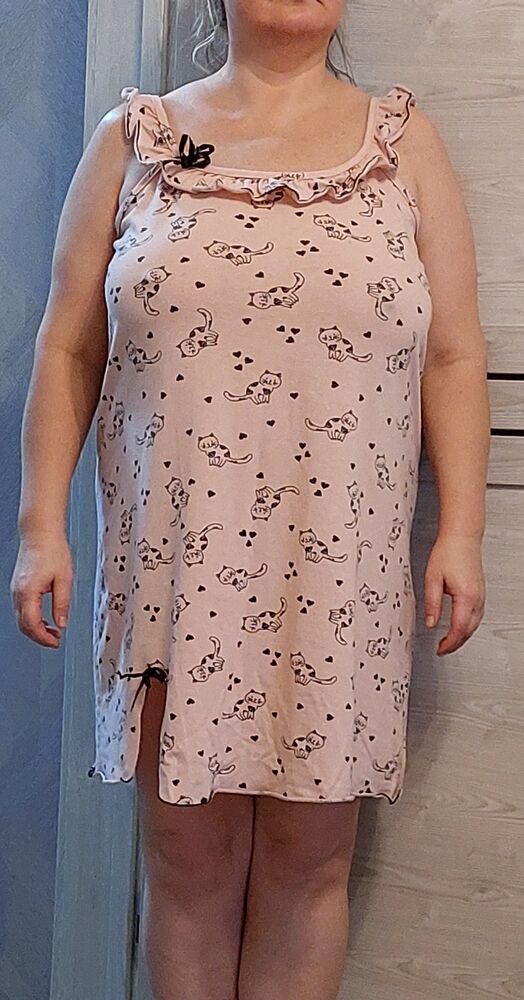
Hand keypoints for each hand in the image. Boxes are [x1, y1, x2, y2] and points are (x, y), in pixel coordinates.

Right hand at [10, 531, 73, 646]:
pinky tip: (44, 618)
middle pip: (24, 625)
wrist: (40, 532)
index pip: (32, 625)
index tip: (55, 642)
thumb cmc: (52, 550)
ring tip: (52, 631)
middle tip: (55, 640)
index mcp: (28, 592)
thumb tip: (61, 623)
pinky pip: (21, 609)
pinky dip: (31, 618)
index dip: (43, 638)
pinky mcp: (18, 586)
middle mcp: (18, 593)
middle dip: (39, 637)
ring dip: (35, 628)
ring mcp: (16, 589)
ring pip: (21, 618)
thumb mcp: (64, 579)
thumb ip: (62, 604)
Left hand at [424, 533, 484, 655]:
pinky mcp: (480, 592)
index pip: (459, 630)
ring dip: (463, 636)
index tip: (440, 649)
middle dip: (456, 643)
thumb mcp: (432, 579)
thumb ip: (431, 604)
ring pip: (475, 624)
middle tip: (443, 649)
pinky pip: (477, 615)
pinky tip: (460, 626)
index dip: (449, 644)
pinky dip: (468, 625)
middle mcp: (477, 598)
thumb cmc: (448, 552)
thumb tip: (431, 622)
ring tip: (449, 641)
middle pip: (469, 631)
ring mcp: (481, 596)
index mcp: (465, 597)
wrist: (462, 537)